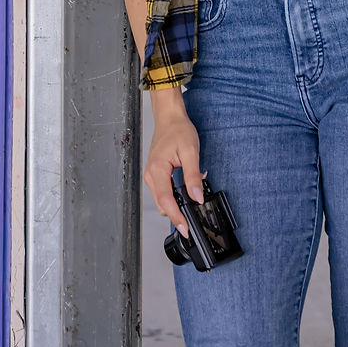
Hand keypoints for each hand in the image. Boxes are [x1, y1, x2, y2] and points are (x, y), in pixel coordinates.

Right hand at [144, 99, 204, 238]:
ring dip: (175, 204)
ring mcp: (151, 174)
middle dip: (175, 214)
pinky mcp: (155, 173)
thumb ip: (193, 176)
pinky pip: (163, 190)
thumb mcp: (191, 152)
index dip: (175, 217)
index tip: (184, 228)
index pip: (165, 201)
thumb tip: (196, 197)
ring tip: (191, 203)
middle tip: (191, 222)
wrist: (170, 117)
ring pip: (162, 199)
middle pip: (162, 204)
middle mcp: (151, 175)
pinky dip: (173, 195)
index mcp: (157, 171)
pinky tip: (185, 192)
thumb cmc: (178, 130)